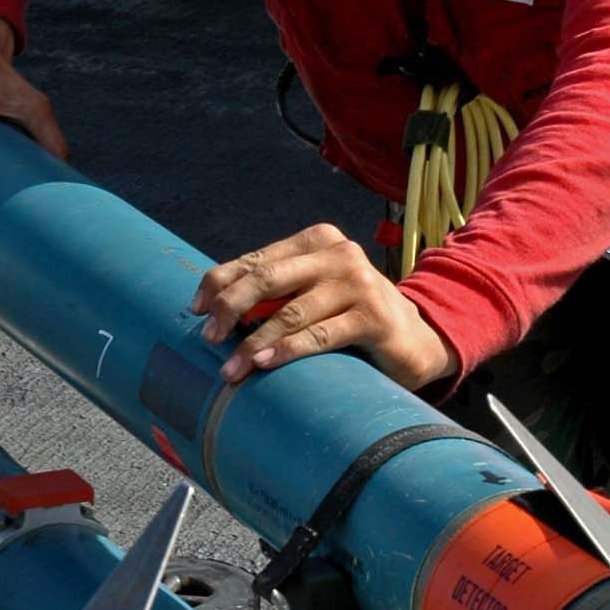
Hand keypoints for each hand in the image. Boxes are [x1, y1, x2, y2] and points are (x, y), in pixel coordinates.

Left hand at [191, 222, 457, 391]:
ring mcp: (358, 283)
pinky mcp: (373, 317)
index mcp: (316, 240)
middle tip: (206, 337)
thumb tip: (211, 309)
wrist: (415, 339)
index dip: (219, 283)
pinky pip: (319, 335)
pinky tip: (264, 364)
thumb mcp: (312, 294)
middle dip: (229, 308)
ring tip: (230, 369)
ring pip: (290, 312)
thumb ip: (275, 292)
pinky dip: (287, 350)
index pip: (255, 260)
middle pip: (267, 278)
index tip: (194, 310)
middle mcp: (337, 254)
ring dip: (253, 343)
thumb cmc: (350, 315)